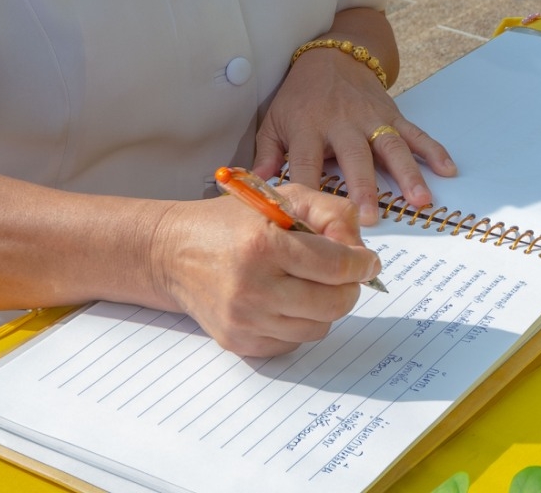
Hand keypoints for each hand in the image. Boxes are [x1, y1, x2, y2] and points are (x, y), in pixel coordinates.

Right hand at [149, 184, 376, 356]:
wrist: (172, 253)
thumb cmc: (229, 222)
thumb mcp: (280, 198)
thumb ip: (329, 212)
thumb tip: (360, 249)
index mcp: (263, 246)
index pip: (335, 266)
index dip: (361, 264)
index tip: (368, 261)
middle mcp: (253, 288)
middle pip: (333, 304)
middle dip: (349, 288)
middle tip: (345, 275)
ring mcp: (245, 321)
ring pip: (318, 328)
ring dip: (325, 307)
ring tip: (312, 285)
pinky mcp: (239, 343)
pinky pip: (293, 343)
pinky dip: (300, 324)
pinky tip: (286, 301)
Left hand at [253, 45, 454, 224]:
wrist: (331, 55)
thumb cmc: (299, 96)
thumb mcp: (274, 120)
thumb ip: (266, 154)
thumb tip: (255, 185)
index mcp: (308, 127)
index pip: (306, 164)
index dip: (309, 191)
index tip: (314, 220)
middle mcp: (341, 123)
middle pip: (354, 157)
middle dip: (363, 188)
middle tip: (370, 218)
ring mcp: (370, 118)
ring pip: (391, 147)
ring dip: (407, 174)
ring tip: (419, 201)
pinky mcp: (392, 113)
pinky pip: (415, 133)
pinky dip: (433, 149)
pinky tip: (448, 169)